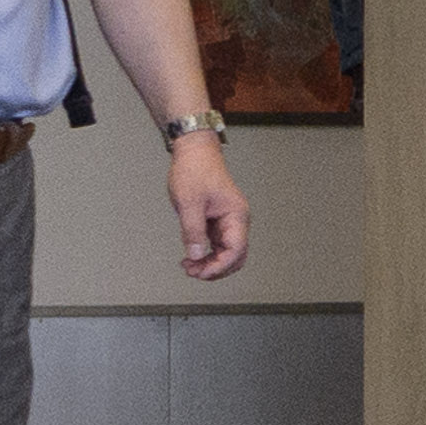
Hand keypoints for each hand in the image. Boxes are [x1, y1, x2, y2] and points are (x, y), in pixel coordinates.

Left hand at [167, 134, 251, 282]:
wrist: (194, 152)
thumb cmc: (195, 170)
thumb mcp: (189, 203)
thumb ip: (192, 231)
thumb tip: (195, 255)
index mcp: (236, 215)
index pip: (236, 250)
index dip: (219, 266)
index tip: (200, 273)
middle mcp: (236, 220)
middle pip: (235, 256)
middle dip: (216, 269)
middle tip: (193, 272)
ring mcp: (228, 221)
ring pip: (226, 253)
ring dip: (210, 263)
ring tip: (189, 266)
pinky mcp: (218, 221)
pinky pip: (217, 245)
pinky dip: (206, 254)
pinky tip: (191, 256)